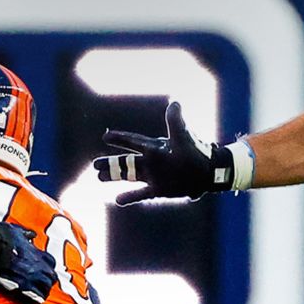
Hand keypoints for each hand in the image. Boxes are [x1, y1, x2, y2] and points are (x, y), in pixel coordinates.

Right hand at [0, 215, 55, 303]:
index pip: (50, 262)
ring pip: (45, 289)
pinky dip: (34, 301)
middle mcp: (35, 266)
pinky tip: (32, 303)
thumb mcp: (15, 231)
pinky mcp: (18, 288)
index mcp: (35, 252)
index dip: (47, 266)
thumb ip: (25, 234)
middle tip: (41, 284)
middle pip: (51, 277)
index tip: (42, 269)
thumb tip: (31, 234)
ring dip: (42, 292)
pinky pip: (33, 299)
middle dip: (47, 281)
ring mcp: (28, 278)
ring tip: (38, 295)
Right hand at [93, 102, 237, 205]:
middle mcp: (151, 162)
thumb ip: (176, 121)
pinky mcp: (159, 189)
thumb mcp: (183, 136)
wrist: (209, 172)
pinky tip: (117, 200)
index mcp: (155, 148)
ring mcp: (154, 176)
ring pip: (129, 175)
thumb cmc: (196, 153)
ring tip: (99, 177)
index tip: (106, 136)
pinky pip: (141, 194)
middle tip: (94, 164)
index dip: (120, 138)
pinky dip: (130, 197)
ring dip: (114, 176)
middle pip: (126, 161)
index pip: (133, 142)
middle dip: (110, 162)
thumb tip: (174, 104)